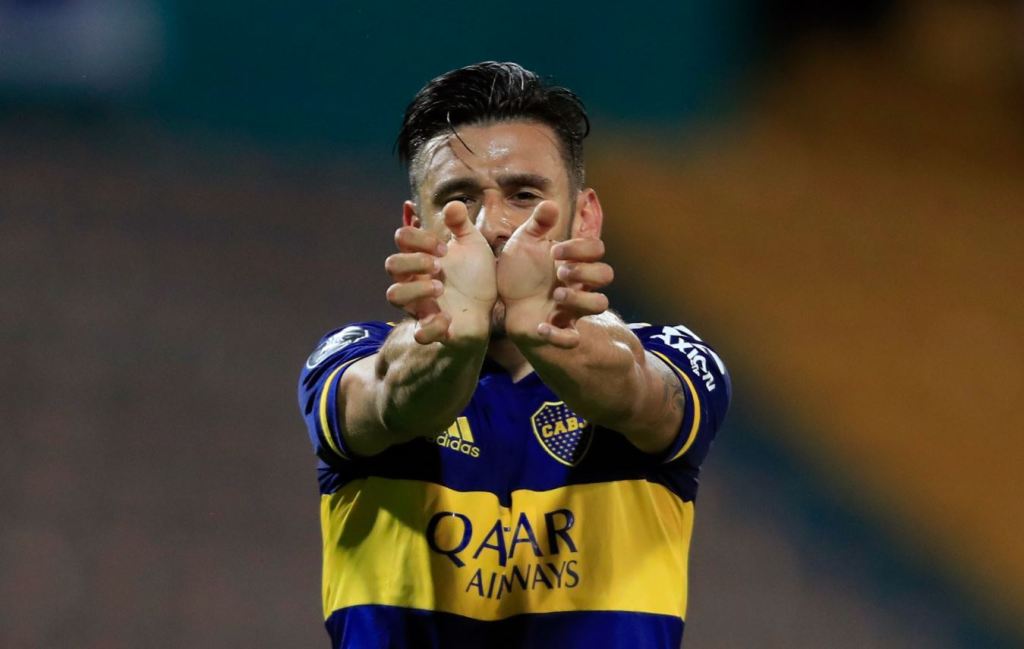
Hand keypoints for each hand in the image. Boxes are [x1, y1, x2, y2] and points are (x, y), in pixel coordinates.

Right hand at [385, 201, 496, 345]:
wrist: (492, 309)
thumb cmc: (475, 275)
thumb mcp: (473, 245)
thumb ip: (461, 224)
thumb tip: (452, 204)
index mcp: (422, 256)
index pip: (402, 238)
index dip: (420, 238)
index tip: (444, 247)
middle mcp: (415, 279)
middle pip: (391, 265)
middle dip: (414, 261)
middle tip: (440, 266)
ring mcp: (420, 304)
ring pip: (393, 295)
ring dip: (416, 289)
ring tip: (440, 287)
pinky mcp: (433, 329)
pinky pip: (419, 334)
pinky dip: (432, 326)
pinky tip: (449, 317)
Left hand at [497, 201, 612, 348]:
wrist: (504, 302)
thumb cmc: (519, 271)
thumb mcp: (523, 242)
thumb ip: (537, 224)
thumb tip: (550, 204)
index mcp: (573, 260)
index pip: (596, 249)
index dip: (581, 248)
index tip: (554, 252)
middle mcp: (579, 283)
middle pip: (606, 274)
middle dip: (585, 271)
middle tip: (559, 273)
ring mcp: (572, 307)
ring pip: (599, 305)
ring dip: (579, 299)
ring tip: (554, 296)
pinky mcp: (559, 329)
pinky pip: (572, 338)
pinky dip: (558, 334)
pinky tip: (540, 325)